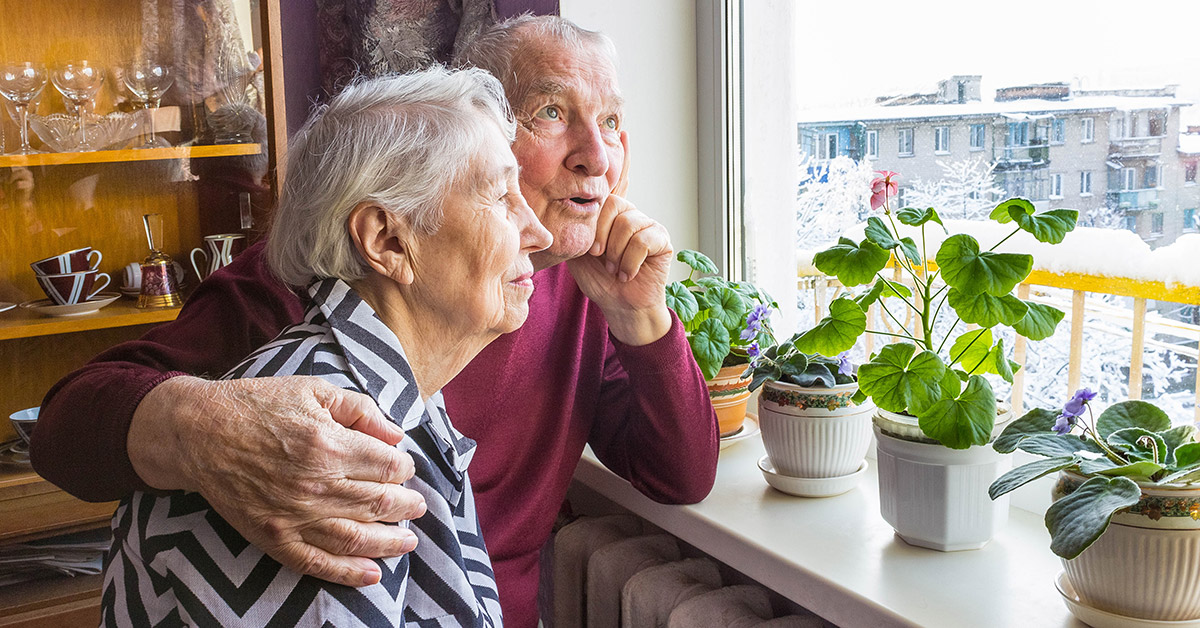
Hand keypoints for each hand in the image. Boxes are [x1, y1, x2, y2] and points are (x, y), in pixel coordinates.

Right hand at [128, 375, 427, 586]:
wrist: (198, 432)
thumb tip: (397, 435)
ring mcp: (295, 516)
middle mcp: (317, 485)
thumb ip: (360, 409)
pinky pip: (317, 562)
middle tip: (417, 506)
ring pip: (357, 537)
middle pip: (380, 503)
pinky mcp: (274, 537)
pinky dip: (348, 573)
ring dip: (390, 542)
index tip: (404, 467)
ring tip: (408, 541)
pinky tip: (372, 574)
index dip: (404, 468)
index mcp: (330, 444)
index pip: (388, 466)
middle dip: (407, 506)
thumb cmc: (258, 405)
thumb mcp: (314, 389)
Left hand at [567, 132, 673, 344]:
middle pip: (610, 206)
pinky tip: (627, 273)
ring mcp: (648, 224)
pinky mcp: (662, 239)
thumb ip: (573, 227)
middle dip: (600, 235)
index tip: (622, 133)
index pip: (614, 183)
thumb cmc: (598, 280)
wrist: (620, 306)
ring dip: (614, 254)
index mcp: (611, 213)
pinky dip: (628, 262)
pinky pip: (641, 240)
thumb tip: (549, 209)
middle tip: (600, 257)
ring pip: (625, 224)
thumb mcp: (578, 250)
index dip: (620, 160)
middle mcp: (630, 213)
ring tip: (615, 268)